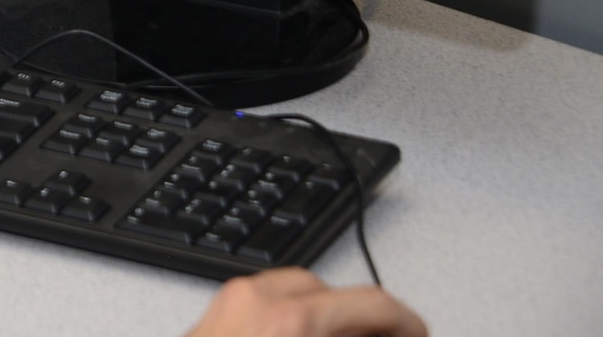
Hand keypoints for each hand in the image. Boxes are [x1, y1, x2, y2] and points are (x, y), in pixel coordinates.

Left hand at [185, 270, 426, 336]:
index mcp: (292, 321)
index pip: (373, 304)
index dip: (407, 325)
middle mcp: (258, 300)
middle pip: (334, 294)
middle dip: (364, 325)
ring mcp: (231, 304)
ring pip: (299, 296)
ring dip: (328, 322)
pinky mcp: (213, 318)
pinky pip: (266, 305)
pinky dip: (294, 324)